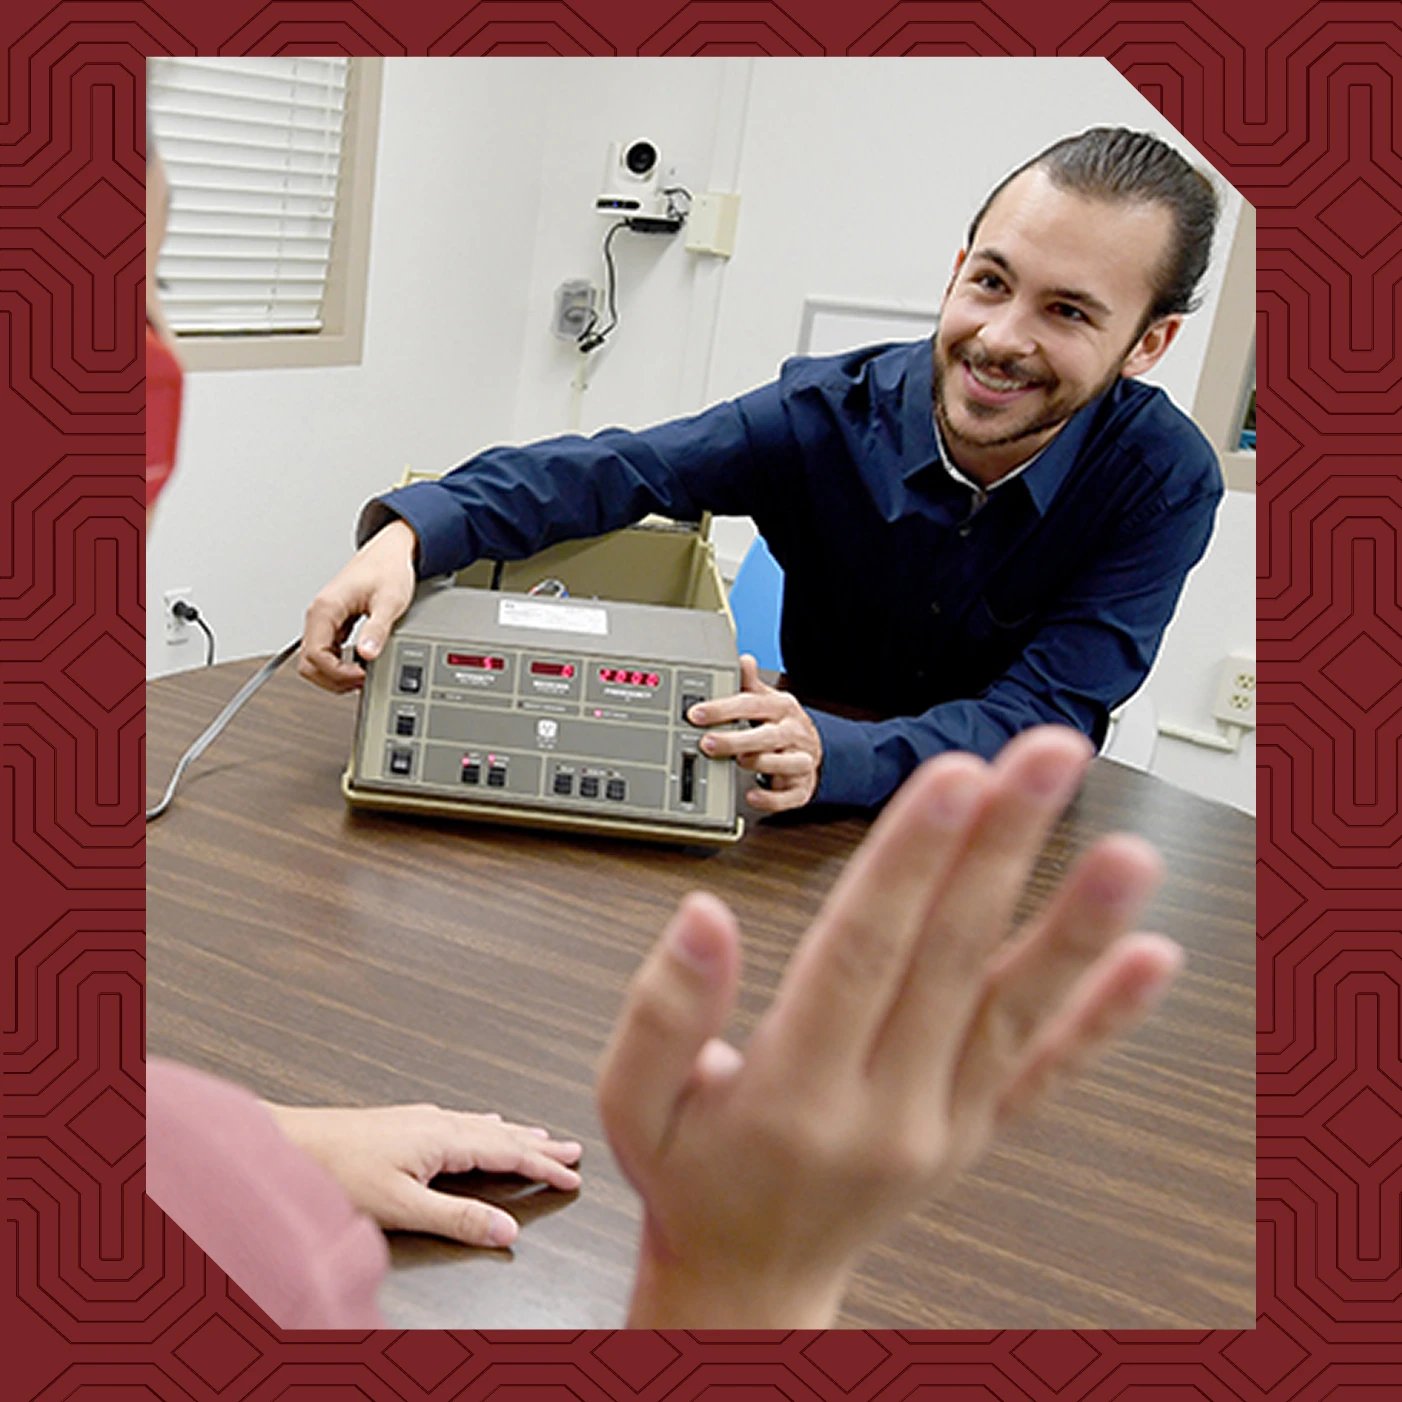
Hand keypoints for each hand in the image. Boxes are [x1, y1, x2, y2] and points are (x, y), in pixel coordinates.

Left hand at [264, 1102, 582, 1247]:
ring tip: (539, 1137)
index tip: (573, 1176)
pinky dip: (485, 1126)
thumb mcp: (402, 1206)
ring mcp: (420, 1120)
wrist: (291, 1143)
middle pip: (502, 1133)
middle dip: (539, 1144)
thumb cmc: (338, 1172)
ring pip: (483, 1124)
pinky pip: (462, 1120)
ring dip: (515, 1134)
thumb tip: (508, 1229)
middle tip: (573, 1150)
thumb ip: (457, 1218)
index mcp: (444, 1137)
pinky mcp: (404, 1123)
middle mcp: (438, 1122)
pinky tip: (481, 1124)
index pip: (508, 1152)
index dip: (543, 1165)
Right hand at [298, 520, 417, 692]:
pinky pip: (327, 652)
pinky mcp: (334, 623)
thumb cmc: (388, 569)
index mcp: (326, 608)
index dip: (336, 673)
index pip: (314, 655)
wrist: (390, 552)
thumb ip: (377, 628)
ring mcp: (324, 620)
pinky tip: (360, 666)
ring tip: (361, 676)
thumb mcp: (389, 601)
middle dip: (332, 679)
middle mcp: (319, 614)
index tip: (361, 677)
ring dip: (335, 675)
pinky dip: (340, 665)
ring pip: (315, 660)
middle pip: (308, 663)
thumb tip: (367, 654)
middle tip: (361, 682)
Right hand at [598, 726, 1181, 1326]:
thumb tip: (702, 915)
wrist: (754, 1282)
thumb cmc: (690, 1179)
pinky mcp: (976, 1131)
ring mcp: (943, 1123)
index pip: (861, 954)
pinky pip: (1047, 1071)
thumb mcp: (630, 1105)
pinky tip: (1152, 956)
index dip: (911, 862)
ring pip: (1015, 1009)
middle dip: (1002, 848)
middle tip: (1049, 756)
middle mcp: (884, 1108)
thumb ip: (660, 1012)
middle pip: (951, 958)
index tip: (954, 776)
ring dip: (1075, 924)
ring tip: (1130, 851)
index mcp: (792, 1092)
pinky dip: (1104, 1018)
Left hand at [688, 655, 822, 811]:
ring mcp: (801, 760)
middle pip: (768, 735)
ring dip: (761, 763)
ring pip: (786, 763)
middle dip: (737, 739)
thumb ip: (750, 684)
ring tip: (738, 762)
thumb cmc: (781, 724)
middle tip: (707, 743)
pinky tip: (751, 796)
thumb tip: (743, 659)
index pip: (753, 704)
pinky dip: (770, 798)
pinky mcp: (801, 787)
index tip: (696, 714)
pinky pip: (788, 795)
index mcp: (782, 708)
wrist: (813, 749)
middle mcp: (793, 733)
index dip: (724, 708)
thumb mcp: (767, 700)